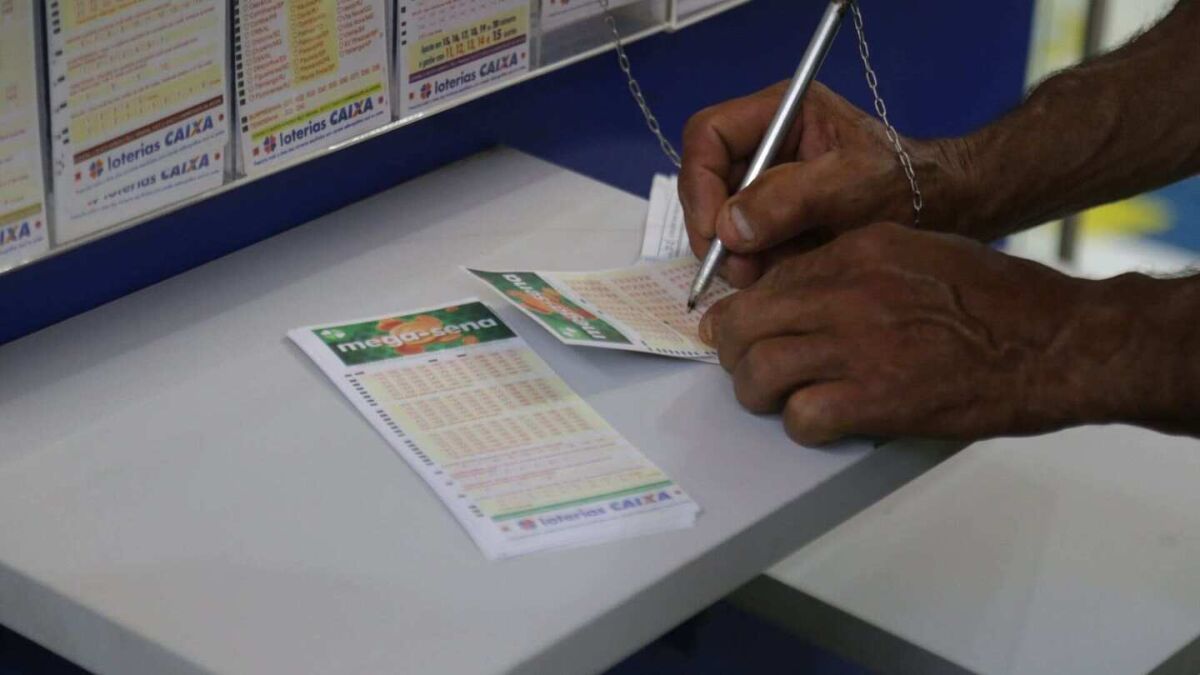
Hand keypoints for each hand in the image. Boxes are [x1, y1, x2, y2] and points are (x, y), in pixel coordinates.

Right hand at [679, 81, 970, 287]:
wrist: (946, 213)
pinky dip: (754, 264)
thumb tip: (728, 229)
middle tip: (739, 268)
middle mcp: (766, 143)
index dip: (701, 184)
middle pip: (707, 182)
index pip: (708, 135)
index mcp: (782, 112)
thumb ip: (789, 200)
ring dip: (736, 254)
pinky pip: (743, 243)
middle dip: (716, 229)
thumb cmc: (908, 185)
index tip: (715, 233)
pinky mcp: (774, 218)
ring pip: (721, 219)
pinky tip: (782, 273)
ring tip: (767, 275)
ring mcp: (768, 182)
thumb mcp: (852, 187)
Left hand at [697, 223, 1122, 443]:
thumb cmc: (998, 299)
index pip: (767, 280)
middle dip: (735, 351)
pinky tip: (824, 422)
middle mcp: (847, 291)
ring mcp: (858, 345)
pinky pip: (801, 417)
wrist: (1057, 340)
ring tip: (778, 401)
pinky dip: (802, 426)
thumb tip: (800, 296)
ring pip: (759, 370)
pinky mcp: (875, 400)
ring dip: (758, 393)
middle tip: (747, 369)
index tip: (741, 331)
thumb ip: (854, 268)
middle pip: (745, 324)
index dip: (743, 313)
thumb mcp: (917, 252)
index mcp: (857, 250)